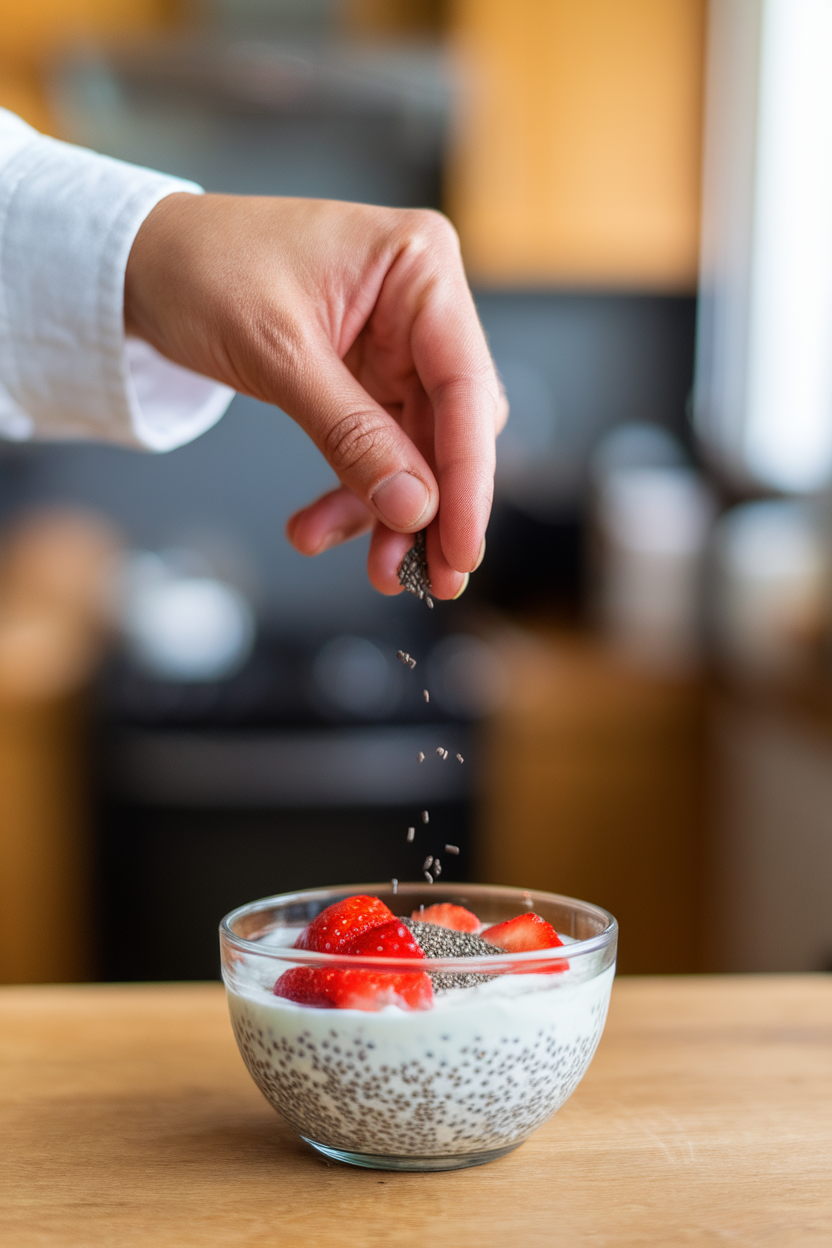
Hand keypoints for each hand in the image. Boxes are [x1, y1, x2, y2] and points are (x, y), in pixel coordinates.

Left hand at [124, 194, 506, 598]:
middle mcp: (420, 305)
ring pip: (418, 453)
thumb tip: (415, 507)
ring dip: (393, 514)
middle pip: (453, 426)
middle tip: (423, 579)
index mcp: (418, 266)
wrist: (142, 263)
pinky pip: (378, 453)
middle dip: (433, 507)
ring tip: (375, 570)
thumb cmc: (202, 267)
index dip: (468, 476)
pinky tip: (318, 528)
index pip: (465, 385)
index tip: (461, 547)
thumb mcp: (277, 353)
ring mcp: (396, 347)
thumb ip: (351, 433)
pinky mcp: (366, 381)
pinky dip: (355, 496)